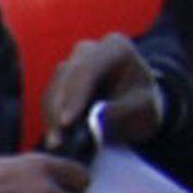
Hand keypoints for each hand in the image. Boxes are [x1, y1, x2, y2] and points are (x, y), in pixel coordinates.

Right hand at [41, 30, 165, 146]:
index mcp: (115, 48)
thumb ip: (120, 113)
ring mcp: (71, 63)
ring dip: (51, 118)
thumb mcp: (143, 110)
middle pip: (66, 78)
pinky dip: (50, 120)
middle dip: (58, 111)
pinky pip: (49, 99)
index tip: (67, 123)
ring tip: (56, 144)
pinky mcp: (60, 81)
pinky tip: (55, 138)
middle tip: (57, 141)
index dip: (75, 95)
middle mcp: (88, 50)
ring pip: (53, 89)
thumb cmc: (143, 106)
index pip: (89, 69)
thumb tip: (93, 121)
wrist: (136, 106)